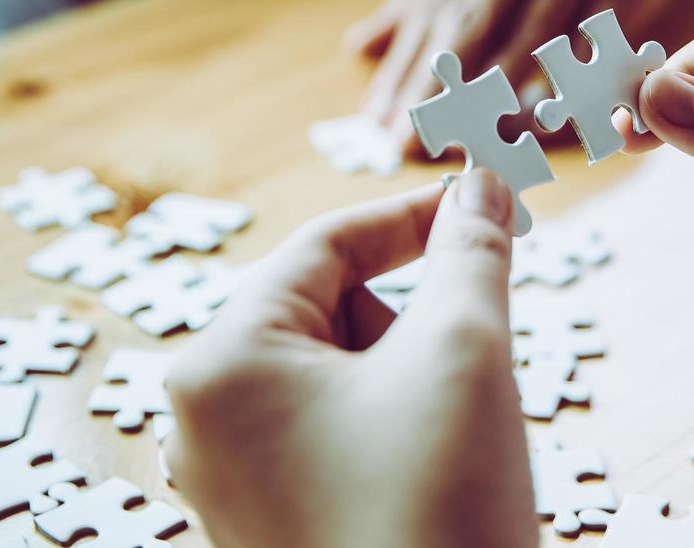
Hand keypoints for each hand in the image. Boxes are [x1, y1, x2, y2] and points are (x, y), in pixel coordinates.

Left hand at [163, 173, 532, 547]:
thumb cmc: (436, 509)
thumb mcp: (464, 352)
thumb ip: (468, 251)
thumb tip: (481, 181)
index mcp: (222, 364)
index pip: (324, 246)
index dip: (416, 216)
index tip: (490, 206)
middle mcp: (203, 422)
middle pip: (324, 311)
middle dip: (411, 315)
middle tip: (477, 347)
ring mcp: (232, 484)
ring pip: (333, 378)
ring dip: (408, 375)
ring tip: (456, 433)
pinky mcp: (269, 530)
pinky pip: (329, 440)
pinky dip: (392, 428)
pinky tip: (437, 470)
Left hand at [351, 0, 691, 147]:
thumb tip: (361, 47)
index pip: (432, 4)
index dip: (402, 65)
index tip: (378, 119)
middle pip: (471, 21)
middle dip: (435, 86)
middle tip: (409, 139)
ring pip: (530, 38)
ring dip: (495, 97)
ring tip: (466, 143)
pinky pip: (590, 47)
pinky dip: (565, 88)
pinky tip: (541, 123)